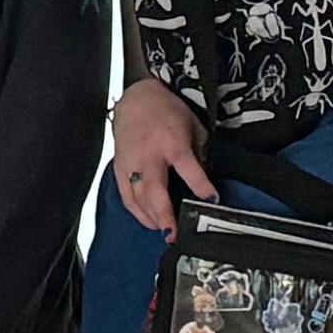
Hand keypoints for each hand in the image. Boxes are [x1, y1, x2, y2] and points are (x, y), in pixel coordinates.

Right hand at [110, 76, 210, 233]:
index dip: (200, 186)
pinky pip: (126, 196)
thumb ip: (199, 155)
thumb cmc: (167, 112)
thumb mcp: (193, 127)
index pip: (188, 168)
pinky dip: (137, 212)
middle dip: (164, 215)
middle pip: (154, 191)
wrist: (137, 99)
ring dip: (151, 218)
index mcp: (171, 142)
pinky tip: (149, 222)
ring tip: (165, 233)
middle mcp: (149, 155)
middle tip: (175, 234)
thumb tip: (203, 183)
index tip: (212, 200)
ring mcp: (131, 163)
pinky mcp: (120, 168)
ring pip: (138, 198)